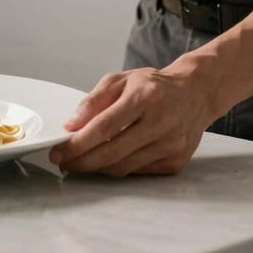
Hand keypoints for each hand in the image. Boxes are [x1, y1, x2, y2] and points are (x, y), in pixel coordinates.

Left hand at [49, 66, 215, 176]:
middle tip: (62, 162)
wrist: (195, 94)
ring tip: (79, 162)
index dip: (78, 143)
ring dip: (97, 168)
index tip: (57, 150)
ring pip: (124, 167)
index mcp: (144, 98)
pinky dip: (118, 168)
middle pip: (113, 152)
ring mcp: (171, 145)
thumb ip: (94, 101)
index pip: (105, 127)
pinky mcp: (176, 162)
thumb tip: (71, 126)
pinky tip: (106, 160)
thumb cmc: (152, 85)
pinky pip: (138, 171)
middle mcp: (161, 123)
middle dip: (82, 161)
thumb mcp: (120, 80)